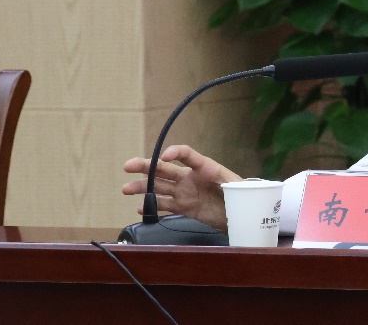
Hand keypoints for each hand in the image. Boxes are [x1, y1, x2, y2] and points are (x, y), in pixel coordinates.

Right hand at [122, 145, 241, 230]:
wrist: (241, 215)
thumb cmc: (241, 195)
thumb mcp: (236, 185)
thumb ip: (224, 179)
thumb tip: (214, 174)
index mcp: (204, 167)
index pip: (187, 154)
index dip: (175, 152)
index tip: (165, 156)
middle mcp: (190, 177)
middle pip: (165, 169)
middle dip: (145, 166)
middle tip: (127, 166)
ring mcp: (185, 192)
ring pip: (159, 187)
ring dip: (142, 187)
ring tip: (125, 189)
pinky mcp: (184, 207)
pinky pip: (164, 205)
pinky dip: (151, 206)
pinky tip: (140, 208)